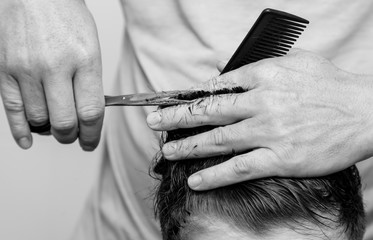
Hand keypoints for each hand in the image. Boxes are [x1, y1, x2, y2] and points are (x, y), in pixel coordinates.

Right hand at [0, 0, 103, 150]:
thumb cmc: (66, 16)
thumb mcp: (91, 46)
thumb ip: (90, 82)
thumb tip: (86, 115)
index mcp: (84, 60)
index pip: (91, 112)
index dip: (92, 135)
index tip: (90, 142)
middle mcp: (55, 66)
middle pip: (64, 122)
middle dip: (71, 136)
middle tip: (74, 136)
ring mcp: (26, 69)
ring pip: (39, 120)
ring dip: (49, 131)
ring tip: (55, 127)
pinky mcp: (5, 70)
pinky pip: (12, 110)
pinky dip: (20, 131)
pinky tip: (28, 140)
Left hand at [147, 49, 372, 189]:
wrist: (366, 110)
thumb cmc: (331, 85)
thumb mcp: (295, 62)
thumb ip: (261, 69)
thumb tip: (231, 78)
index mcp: (263, 76)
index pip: (215, 87)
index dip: (189, 96)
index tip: (172, 102)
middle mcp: (261, 103)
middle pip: (208, 111)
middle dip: (176, 117)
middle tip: (153, 121)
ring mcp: (269, 131)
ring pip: (217, 140)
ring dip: (187, 146)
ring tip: (166, 151)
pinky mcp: (280, 158)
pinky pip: (240, 168)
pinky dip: (215, 175)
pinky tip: (196, 180)